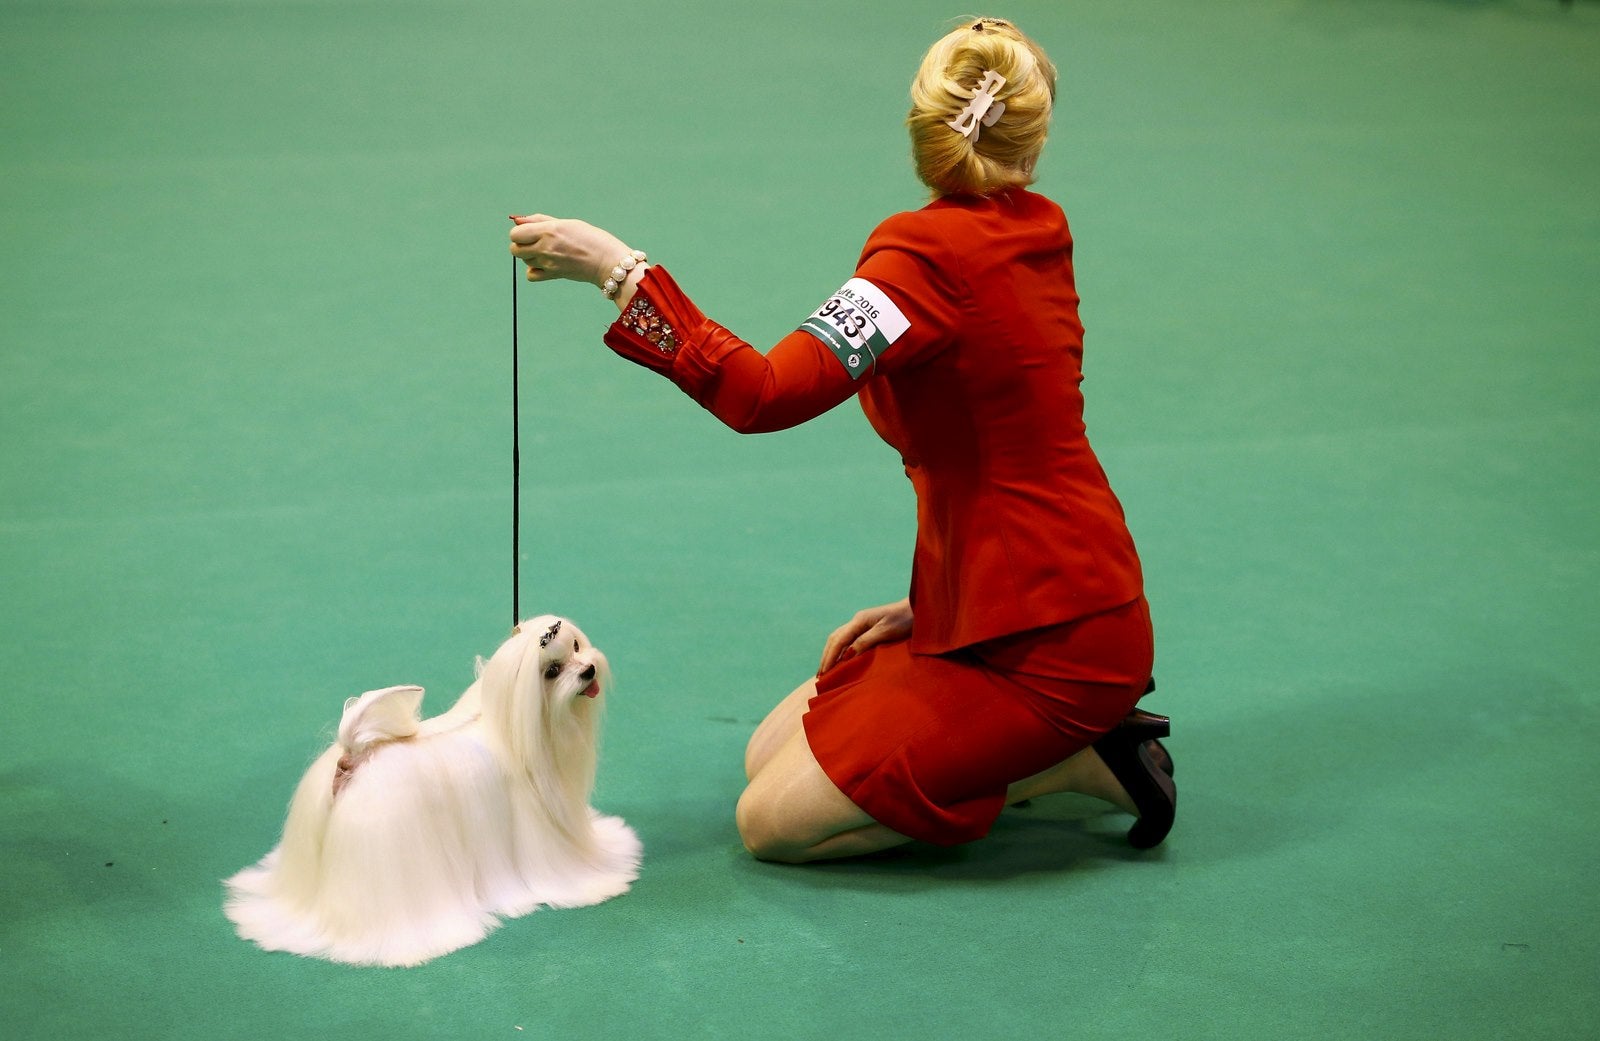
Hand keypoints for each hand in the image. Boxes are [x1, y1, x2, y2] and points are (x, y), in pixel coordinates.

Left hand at [509, 214, 630, 286]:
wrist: (608, 261)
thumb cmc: (591, 239)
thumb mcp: (566, 223)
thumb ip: (540, 221)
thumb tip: (517, 220)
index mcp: (548, 230)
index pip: (515, 233)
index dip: (520, 232)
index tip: (531, 232)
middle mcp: (546, 246)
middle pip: (515, 249)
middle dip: (522, 245)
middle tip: (536, 243)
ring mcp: (548, 262)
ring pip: (524, 261)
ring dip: (531, 257)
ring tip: (548, 253)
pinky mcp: (553, 275)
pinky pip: (531, 275)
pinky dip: (534, 271)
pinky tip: (545, 266)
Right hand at [819, 598, 912, 673]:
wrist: (917, 609)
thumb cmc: (904, 620)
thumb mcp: (885, 631)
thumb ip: (865, 641)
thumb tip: (847, 655)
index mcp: (859, 621)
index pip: (838, 641)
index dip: (829, 658)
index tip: (824, 673)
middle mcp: (857, 621)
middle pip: (834, 639)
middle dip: (826, 657)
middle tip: (820, 675)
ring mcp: (861, 624)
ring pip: (839, 639)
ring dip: (831, 654)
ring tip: (825, 670)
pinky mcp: (867, 628)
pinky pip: (847, 640)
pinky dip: (840, 651)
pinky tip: (840, 661)